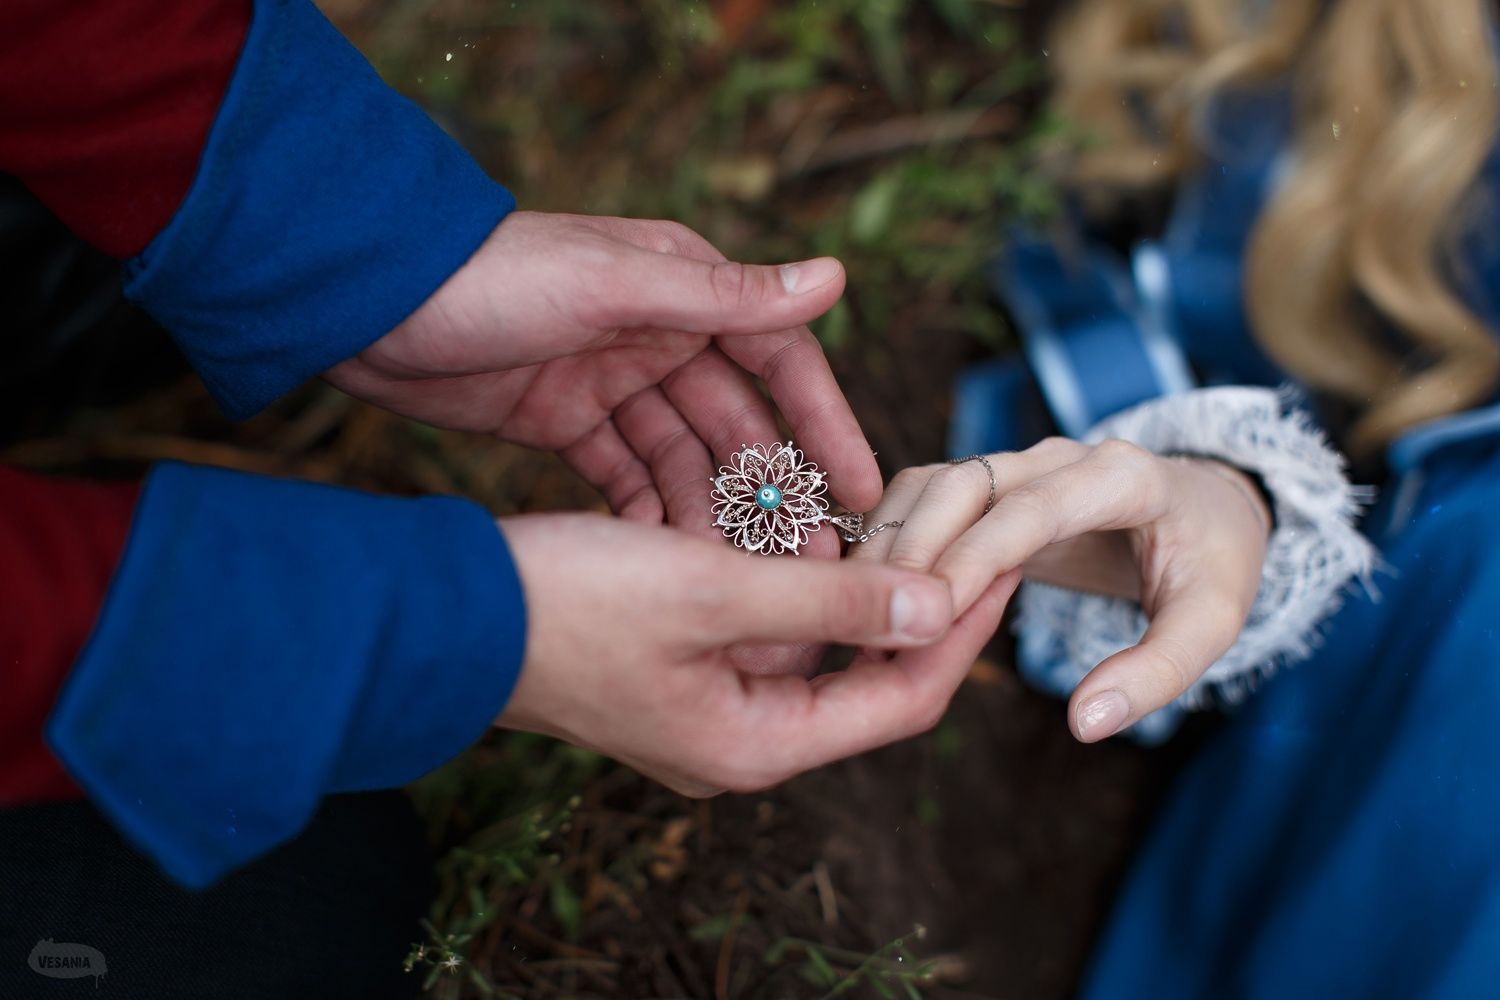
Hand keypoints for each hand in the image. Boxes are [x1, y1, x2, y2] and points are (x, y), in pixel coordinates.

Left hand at [326, 211, 880, 557]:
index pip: (780, 361)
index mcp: (684, 288)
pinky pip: (629, 477)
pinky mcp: (567, 423)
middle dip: (773, 492)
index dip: (825, 427)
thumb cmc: (491, 278)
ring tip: (749, 581)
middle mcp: (660, 333)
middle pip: (737, 424)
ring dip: (715, 515)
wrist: (368, 305)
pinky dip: (651, 515)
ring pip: (685, 460)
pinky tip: (670, 562)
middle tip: (813, 564)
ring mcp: (612, 381)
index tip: (864, 495)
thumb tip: (835, 277)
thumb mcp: (612, 285)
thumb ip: (723, 295)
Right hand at [496, 513, 1018, 795]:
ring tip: (904, 517)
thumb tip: (938, 609)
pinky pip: (766, 627)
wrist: (449, 613)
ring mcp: (708, 705)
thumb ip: (832, 604)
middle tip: (964, 532)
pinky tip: (817, 523)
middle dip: (917, 607)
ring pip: (816, 646)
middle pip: (865, 677)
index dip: (962, 633)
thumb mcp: (711, 591)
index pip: (900, 700)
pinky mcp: (680, 666)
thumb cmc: (570, 604)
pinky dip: (798, 580)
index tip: (1004, 562)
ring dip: (856, 586)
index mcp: (757, 743)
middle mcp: (740, 737)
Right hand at [850, 438, 1270, 742]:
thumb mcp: (1213, 622)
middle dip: (917, 550)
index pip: (1033, 510)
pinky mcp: (992, 481)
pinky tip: (872, 594)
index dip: (976, 557)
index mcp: (1123, 477)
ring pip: (933, 483)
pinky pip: (925, 495)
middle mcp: (1061, 456)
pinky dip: (892, 535)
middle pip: (966, 485)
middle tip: (880, 625)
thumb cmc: (1211, 565)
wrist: (1205, 512)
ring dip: (893, 542)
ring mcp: (1021, 462)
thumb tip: (1085, 722)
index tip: (932, 613)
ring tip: (865, 615)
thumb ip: (1157, 671)